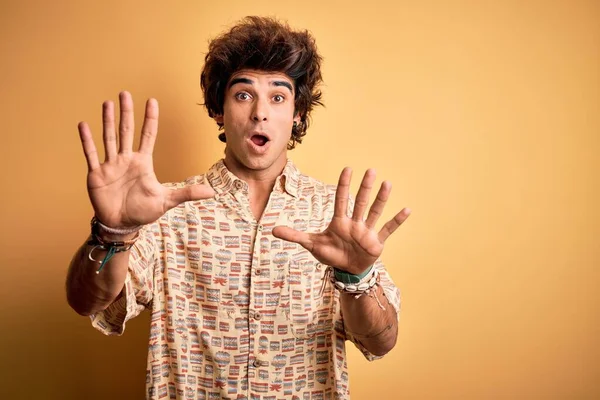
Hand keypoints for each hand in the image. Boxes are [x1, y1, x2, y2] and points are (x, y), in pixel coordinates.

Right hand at [78, 91, 214, 228]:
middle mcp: (126, 159)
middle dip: (126, 112)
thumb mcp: (167, 201)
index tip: (151, 100)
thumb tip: (212, 193)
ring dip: (108, 121)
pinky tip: (83, 125)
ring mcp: (111, 165)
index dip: (150, 119)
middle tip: (125, 93)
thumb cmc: (143, 211)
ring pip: (109, 138)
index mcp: (142, 162)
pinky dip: (87, 140)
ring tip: (107, 103)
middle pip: (127, 131)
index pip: (148, 135)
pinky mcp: (97, 174)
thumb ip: (187, 194)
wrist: (122, 225)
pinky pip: (91, 154)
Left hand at [272, 168, 409, 274]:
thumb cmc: (331, 254)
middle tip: (371, 170)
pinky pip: (388, 229)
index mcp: (339, 221)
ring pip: (374, 212)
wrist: (347, 269)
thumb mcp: (311, 244)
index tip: (348, 169)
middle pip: (359, 202)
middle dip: (365, 187)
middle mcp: (354, 223)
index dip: (344, 185)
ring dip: (381, 199)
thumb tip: (272, 230)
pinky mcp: (376, 242)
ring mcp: (366, 231)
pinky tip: (407, 209)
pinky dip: (397, 221)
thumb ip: (295, 236)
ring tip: (387, 183)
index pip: (341, 200)